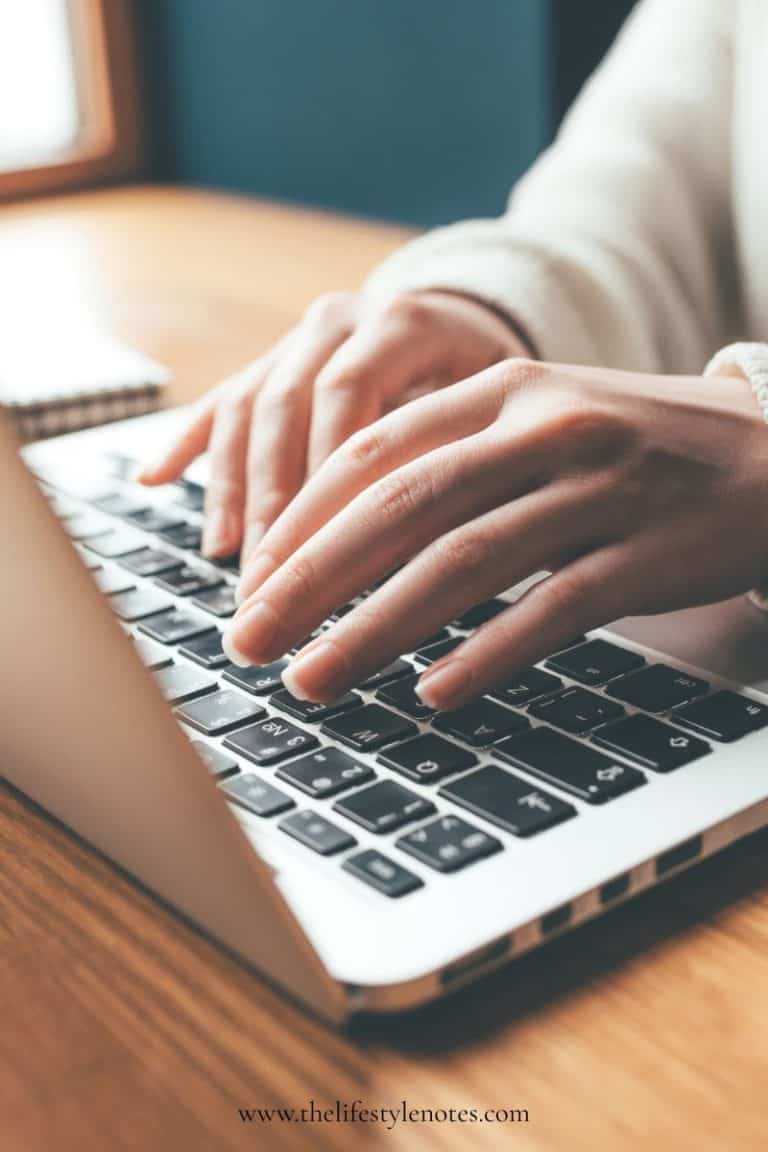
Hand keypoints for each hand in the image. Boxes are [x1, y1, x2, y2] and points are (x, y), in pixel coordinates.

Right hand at [137, 290, 525, 562]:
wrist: (468, 319)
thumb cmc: (491, 381)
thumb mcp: (495, 405)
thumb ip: (457, 451)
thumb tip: (425, 551)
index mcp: (400, 323)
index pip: (348, 395)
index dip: (327, 473)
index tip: (320, 547)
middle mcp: (339, 321)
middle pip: (286, 407)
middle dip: (272, 500)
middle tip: (268, 577)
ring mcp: (298, 339)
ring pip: (247, 408)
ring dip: (232, 488)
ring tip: (226, 555)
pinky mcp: (271, 361)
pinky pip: (220, 399)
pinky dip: (186, 442)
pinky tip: (153, 479)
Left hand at [224, 358, 767, 709]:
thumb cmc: (639, 447)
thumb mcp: (545, 422)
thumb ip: (456, 458)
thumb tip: (346, 533)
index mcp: (506, 389)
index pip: (377, 450)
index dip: (303, 519)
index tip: (253, 579)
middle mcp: (546, 428)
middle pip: (403, 505)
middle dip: (311, 580)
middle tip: (249, 639)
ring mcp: (601, 489)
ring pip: (465, 561)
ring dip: (375, 628)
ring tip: (313, 679)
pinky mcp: (649, 553)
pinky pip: (553, 608)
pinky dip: (487, 653)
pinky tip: (433, 693)